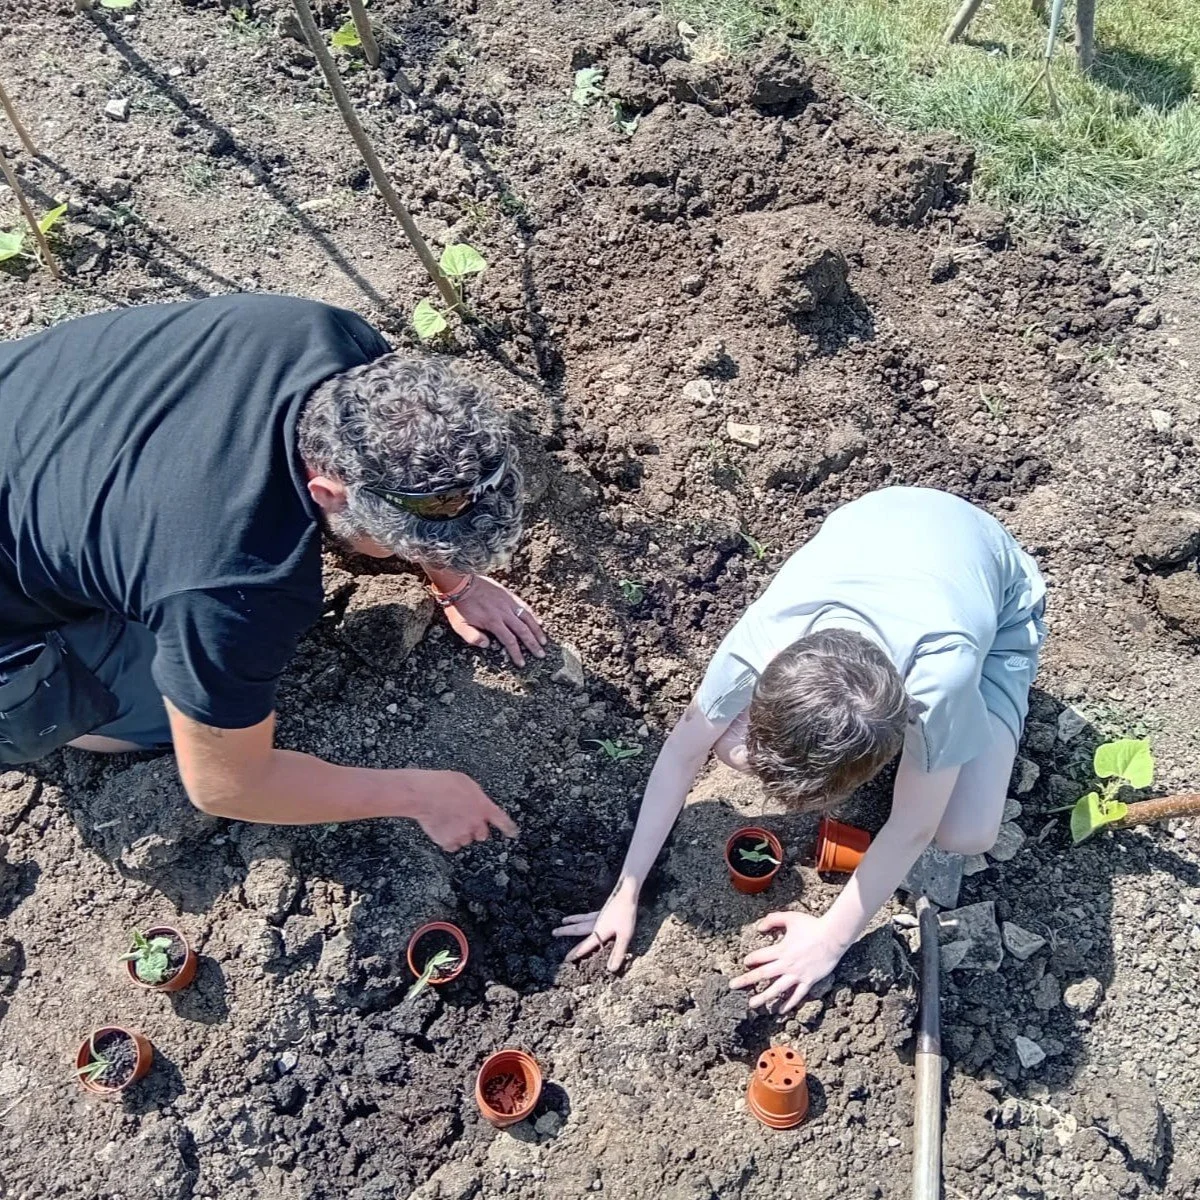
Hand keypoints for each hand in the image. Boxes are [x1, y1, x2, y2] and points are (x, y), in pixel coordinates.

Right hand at [407, 770, 517, 851]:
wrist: (424, 794)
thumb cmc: (443, 784)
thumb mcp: (467, 784)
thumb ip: (477, 797)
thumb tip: (478, 803)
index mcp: (483, 807)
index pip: (502, 821)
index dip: (509, 828)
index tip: (512, 833)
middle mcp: (476, 823)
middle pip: (482, 835)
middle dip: (476, 830)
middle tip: (464, 820)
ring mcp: (462, 834)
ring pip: (466, 840)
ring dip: (460, 834)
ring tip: (448, 821)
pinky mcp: (448, 841)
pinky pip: (452, 845)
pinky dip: (448, 840)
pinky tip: (442, 828)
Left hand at [430, 571, 547, 667]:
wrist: (460, 583)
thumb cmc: (459, 606)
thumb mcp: (459, 625)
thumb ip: (472, 637)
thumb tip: (487, 645)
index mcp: (493, 622)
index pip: (510, 641)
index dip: (517, 653)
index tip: (522, 663)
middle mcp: (504, 613)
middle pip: (523, 631)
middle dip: (533, 644)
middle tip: (541, 655)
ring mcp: (508, 603)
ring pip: (527, 618)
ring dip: (537, 631)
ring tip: (544, 641)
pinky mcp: (508, 595)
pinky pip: (524, 606)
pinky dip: (532, 614)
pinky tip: (538, 621)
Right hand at [552, 878, 638, 971]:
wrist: (627, 891)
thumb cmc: (626, 914)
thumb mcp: (624, 936)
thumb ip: (617, 952)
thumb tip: (611, 969)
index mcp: (598, 931)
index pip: (585, 946)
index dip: (576, 953)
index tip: (565, 959)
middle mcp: (595, 923)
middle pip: (577, 929)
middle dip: (566, 932)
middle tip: (554, 932)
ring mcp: (599, 915)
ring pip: (581, 919)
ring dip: (572, 920)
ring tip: (563, 920)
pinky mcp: (604, 909)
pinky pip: (590, 914)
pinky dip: (583, 915)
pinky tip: (585, 915)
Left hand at [729, 912, 845, 1014]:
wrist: (833, 936)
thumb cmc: (812, 925)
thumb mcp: (790, 918)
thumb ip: (773, 919)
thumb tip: (759, 927)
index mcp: (781, 949)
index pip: (760, 957)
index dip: (750, 960)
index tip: (745, 962)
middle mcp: (787, 964)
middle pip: (763, 974)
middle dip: (746, 980)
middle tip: (733, 986)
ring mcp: (797, 974)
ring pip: (777, 989)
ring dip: (763, 997)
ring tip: (752, 1004)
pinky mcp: (808, 981)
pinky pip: (797, 995)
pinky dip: (789, 1003)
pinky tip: (781, 1010)